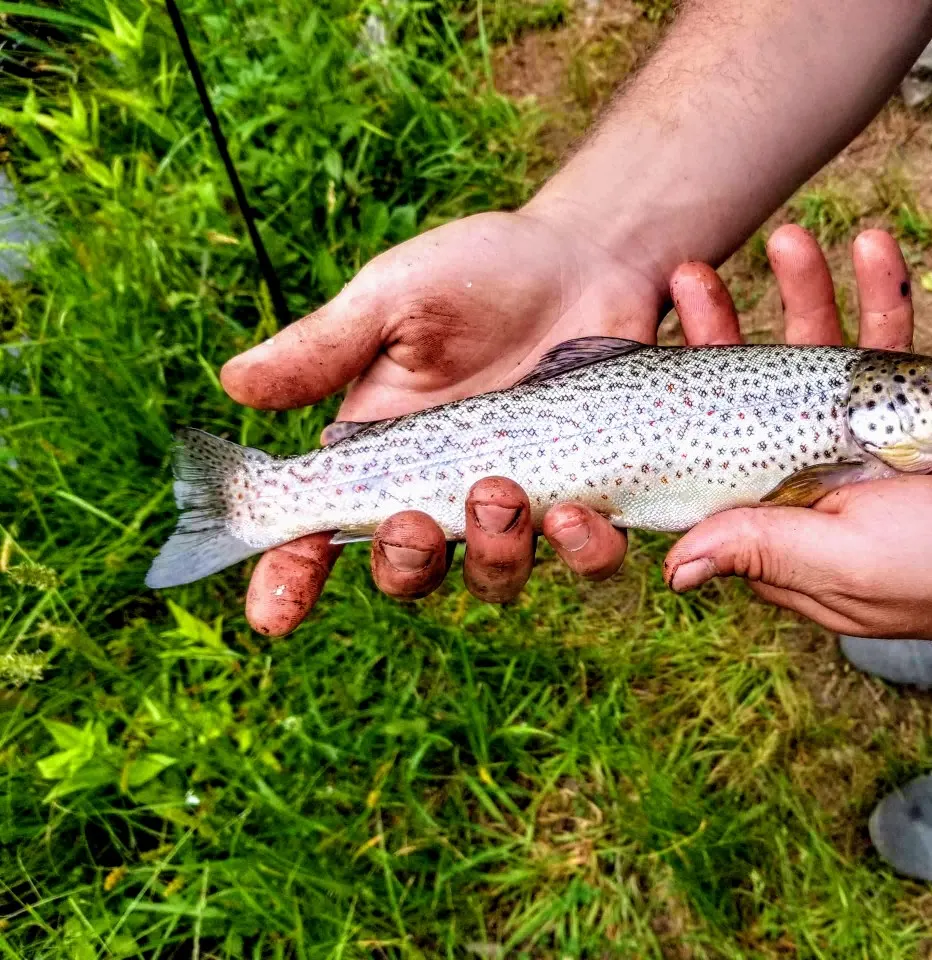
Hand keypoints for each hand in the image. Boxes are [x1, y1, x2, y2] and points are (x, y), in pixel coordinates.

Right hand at [220, 208, 743, 635]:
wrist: (583, 260)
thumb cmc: (477, 275)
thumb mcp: (393, 300)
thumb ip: (324, 347)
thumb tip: (233, 384)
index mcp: (378, 452)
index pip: (318, 532)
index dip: (289, 582)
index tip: (273, 616)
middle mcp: (440, 490)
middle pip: (407, 572)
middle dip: (404, 563)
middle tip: (416, 521)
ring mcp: (515, 501)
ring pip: (494, 577)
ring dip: (493, 556)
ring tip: (505, 491)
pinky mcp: (585, 497)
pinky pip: (586, 559)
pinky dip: (583, 552)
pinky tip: (581, 513)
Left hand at [661, 228, 931, 640]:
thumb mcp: (847, 566)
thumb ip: (764, 551)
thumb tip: (675, 569)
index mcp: (774, 513)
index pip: (705, 452)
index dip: (676, 401)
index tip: (650, 350)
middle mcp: (803, 469)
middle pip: (747, 391)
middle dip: (721, 330)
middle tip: (689, 278)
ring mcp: (853, 435)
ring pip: (815, 355)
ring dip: (804, 294)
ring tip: (787, 241)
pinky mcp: (905, 407)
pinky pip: (889, 343)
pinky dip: (882, 296)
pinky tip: (871, 250)